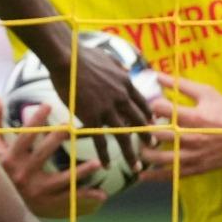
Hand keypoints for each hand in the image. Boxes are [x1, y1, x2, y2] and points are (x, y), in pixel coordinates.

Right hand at [0, 92, 104, 218]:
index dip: (35, 121)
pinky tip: (102, 194)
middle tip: (71, 126)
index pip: (24, 137)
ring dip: (80, 172)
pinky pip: (68, 198)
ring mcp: (36, 190)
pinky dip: (85, 196)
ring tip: (97, 162)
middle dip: (57, 139)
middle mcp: (22, 175)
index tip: (47, 105)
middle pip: (42, 154)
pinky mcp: (47, 203)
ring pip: (61, 180)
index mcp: (9, 159)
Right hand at [49, 37, 155, 175]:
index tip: (152, 124)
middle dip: (147, 135)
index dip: (147, 115)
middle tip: (154, 146)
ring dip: (131, 153)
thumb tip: (125, 69)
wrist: (67, 59)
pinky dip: (104, 155)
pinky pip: (101, 140)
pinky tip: (106, 165)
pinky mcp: (93, 117)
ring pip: (124, 135)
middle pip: (138, 121)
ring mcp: (108, 109)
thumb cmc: (82, 55)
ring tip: (137, 166)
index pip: (141, 103)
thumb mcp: (108, 57)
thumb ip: (118, 66)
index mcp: (125, 83)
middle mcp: (121, 97)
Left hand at [145, 71, 221, 181]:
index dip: (148, 106)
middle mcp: (191, 137)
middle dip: (142, 130)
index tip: (144, 106)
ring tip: (137, 148)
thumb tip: (155, 74)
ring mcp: (193, 155)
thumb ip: (180, 84)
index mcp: (193, 116)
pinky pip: (172, 174)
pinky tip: (142, 174)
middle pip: (157, 134)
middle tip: (133, 127)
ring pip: (161, 158)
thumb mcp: (206, 93)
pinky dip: (155, 176)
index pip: (160, 109)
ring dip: (145, 154)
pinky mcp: (196, 168)